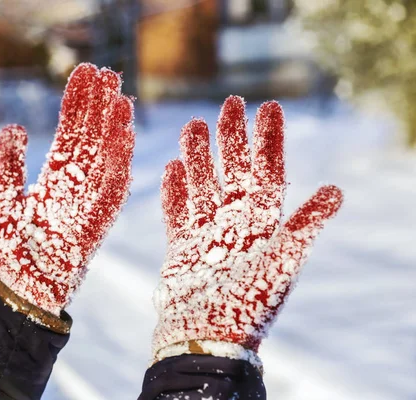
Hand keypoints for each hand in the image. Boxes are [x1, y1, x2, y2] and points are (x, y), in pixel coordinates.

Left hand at [0, 64, 134, 315]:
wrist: (15, 290)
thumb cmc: (8, 249)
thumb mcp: (3, 200)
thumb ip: (8, 164)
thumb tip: (14, 126)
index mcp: (54, 177)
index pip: (70, 132)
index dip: (78, 103)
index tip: (85, 72)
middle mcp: (75, 186)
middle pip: (92, 139)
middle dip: (100, 107)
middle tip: (108, 74)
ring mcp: (87, 204)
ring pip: (105, 160)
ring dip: (113, 130)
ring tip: (120, 99)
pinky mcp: (94, 225)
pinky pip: (110, 192)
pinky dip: (118, 166)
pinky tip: (123, 139)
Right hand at [152, 96, 342, 367]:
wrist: (206, 337)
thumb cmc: (247, 303)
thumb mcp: (282, 262)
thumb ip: (304, 226)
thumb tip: (337, 190)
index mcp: (262, 223)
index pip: (267, 171)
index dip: (269, 139)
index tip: (269, 105)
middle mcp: (235, 223)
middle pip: (234, 170)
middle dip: (232, 137)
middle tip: (229, 102)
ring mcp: (207, 234)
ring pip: (203, 184)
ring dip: (198, 156)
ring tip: (191, 125)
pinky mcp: (182, 248)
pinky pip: (176, 212)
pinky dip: (173, 191)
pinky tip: (170, 168)